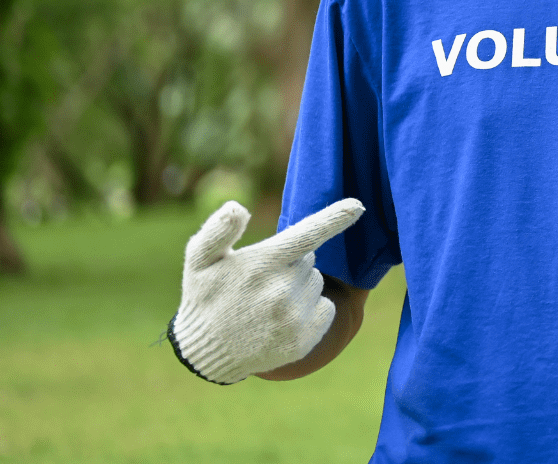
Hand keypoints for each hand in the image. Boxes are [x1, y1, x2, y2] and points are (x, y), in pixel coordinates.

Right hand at [168, 198, 364, 383]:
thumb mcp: (199, 260)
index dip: (335, 218)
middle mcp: (281, 290)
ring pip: (316, 284)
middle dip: (290, 264)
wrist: (206, 352)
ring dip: (299, 288)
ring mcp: (294, 318)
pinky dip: (312, 311)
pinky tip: (281, 320)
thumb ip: (217, 230)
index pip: (306, 234)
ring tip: (267, 303)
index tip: (358, 205)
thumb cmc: (205, 297)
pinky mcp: (303, 340)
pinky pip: (326, 309)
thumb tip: (238, 208)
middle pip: (309, 260)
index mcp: (262, 265)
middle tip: (261, 282)